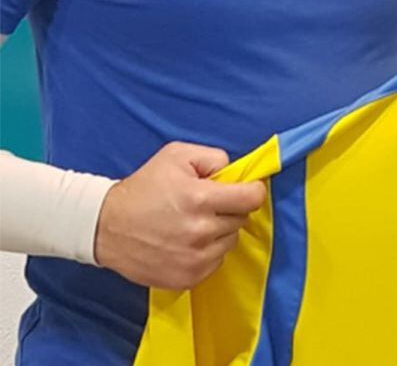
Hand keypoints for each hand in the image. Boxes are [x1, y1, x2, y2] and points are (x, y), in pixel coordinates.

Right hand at [94, 142, 265, 289]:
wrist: (106, 226)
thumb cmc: (143, 188)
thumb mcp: (177, 156)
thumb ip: (213, 159)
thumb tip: (235, 174)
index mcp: (201, 198)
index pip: (252, 198)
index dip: (252, 191)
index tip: (246, 190)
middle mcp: (201, 231)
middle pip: (241, 219)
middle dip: (230, 209)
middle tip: (207, 204)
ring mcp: (194, 258)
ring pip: (230, 241)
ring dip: (219, 231)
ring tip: (194, 223)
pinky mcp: (186, 278)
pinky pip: (216, 262)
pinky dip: (208, 252)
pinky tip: (188, 242)